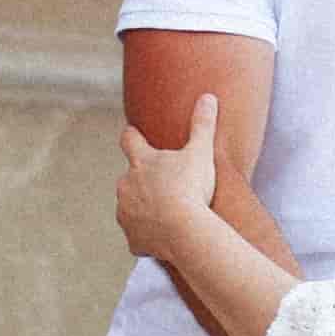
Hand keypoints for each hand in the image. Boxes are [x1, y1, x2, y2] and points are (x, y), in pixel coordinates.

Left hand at [115, 84, 223, 270]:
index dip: (132, 136)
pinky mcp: (132, 239)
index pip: (129, 140)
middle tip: (165, 187)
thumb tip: (209, 96)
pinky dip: (148, 238)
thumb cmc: (192, 187)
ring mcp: (126, 213)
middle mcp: (126, 185)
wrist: (183, 230)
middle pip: (129, 178)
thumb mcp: (201, 152)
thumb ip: (203, 124)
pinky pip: (138, 238)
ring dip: (144, 210)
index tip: (133, 133)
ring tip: (168, 215)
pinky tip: (165, 239)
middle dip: (142, 182)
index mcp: (141, 162)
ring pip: (131, 208)